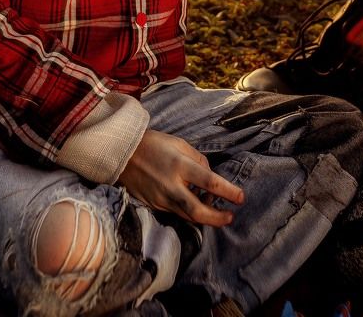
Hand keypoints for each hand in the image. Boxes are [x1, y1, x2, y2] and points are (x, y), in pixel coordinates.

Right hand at [118, 129, 243, 226]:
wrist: (121, 152)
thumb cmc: (153, 144)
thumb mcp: (178, 144)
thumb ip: (197, 160)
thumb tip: (209, 174)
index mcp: (179, 165)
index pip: (209, 182)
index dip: (228, 191)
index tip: (241, 197)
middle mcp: (170, 185)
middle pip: (198, 211)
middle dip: (217, 218)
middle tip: (230, 217)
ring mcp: (160, 198)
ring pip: (187, 216)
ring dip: (205, 217)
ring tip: (216, 212)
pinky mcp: (153, 205)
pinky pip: (175, 212)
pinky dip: (188, 211)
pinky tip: (194, 204)